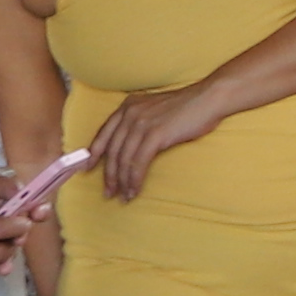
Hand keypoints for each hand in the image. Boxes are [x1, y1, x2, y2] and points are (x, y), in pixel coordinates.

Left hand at [83, 86, 213, 202]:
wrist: (208, 99)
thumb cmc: (187, 107)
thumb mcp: (155, 110)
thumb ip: (140, 121)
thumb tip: (131, 145)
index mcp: (128, 106)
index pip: (103, 133)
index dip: (93, 153)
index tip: (87, 169)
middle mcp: (130, 113)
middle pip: (112, 150)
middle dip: (108, 175)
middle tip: (108, 192)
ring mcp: (141, 123)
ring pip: (123, 159)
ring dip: (121, 181)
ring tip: (122, 196)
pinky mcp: (155, 134)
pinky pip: (138, 163)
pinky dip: (134, 180)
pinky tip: (134, 190)